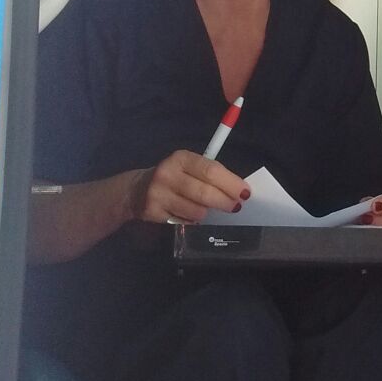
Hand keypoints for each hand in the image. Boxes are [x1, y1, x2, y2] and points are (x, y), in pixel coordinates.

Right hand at [127, 150, 248, 223]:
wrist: (136, 190)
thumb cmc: (173, 177)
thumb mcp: (188, 168)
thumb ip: (210, 175)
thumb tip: (238, 190)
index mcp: (181, 158)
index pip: (211, 170)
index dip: (231, 183)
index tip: (245, 192)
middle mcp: (168, 174)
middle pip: (205, 192)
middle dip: (225, 201)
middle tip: (235, 207)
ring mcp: (158, 194)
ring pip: (196, 211)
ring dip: (207, 213)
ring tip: (205, 209)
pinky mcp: (153, 212)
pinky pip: (184, 222)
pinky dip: (192, 221)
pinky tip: (189, 214)